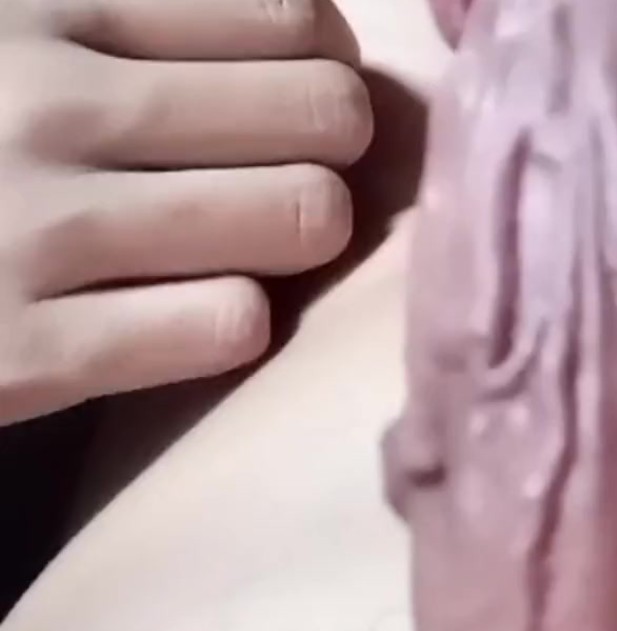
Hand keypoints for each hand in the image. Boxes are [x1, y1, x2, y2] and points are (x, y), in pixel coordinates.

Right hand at [0, 0, 373, 425]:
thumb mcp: (8, 33)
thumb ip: (122, 14)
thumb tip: (301, 16)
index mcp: (39, 4)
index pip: (291, 17)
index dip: (321, 61)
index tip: (291, 90)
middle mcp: (42, 103)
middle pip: (324, 115)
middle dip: (331, 147)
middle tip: (292, 166)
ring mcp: (30, 230)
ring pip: (303, 217)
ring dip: (295, 234)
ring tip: (244, 237)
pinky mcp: (19, 355)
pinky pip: (230, 325)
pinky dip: (231, 319)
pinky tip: (190, 310)